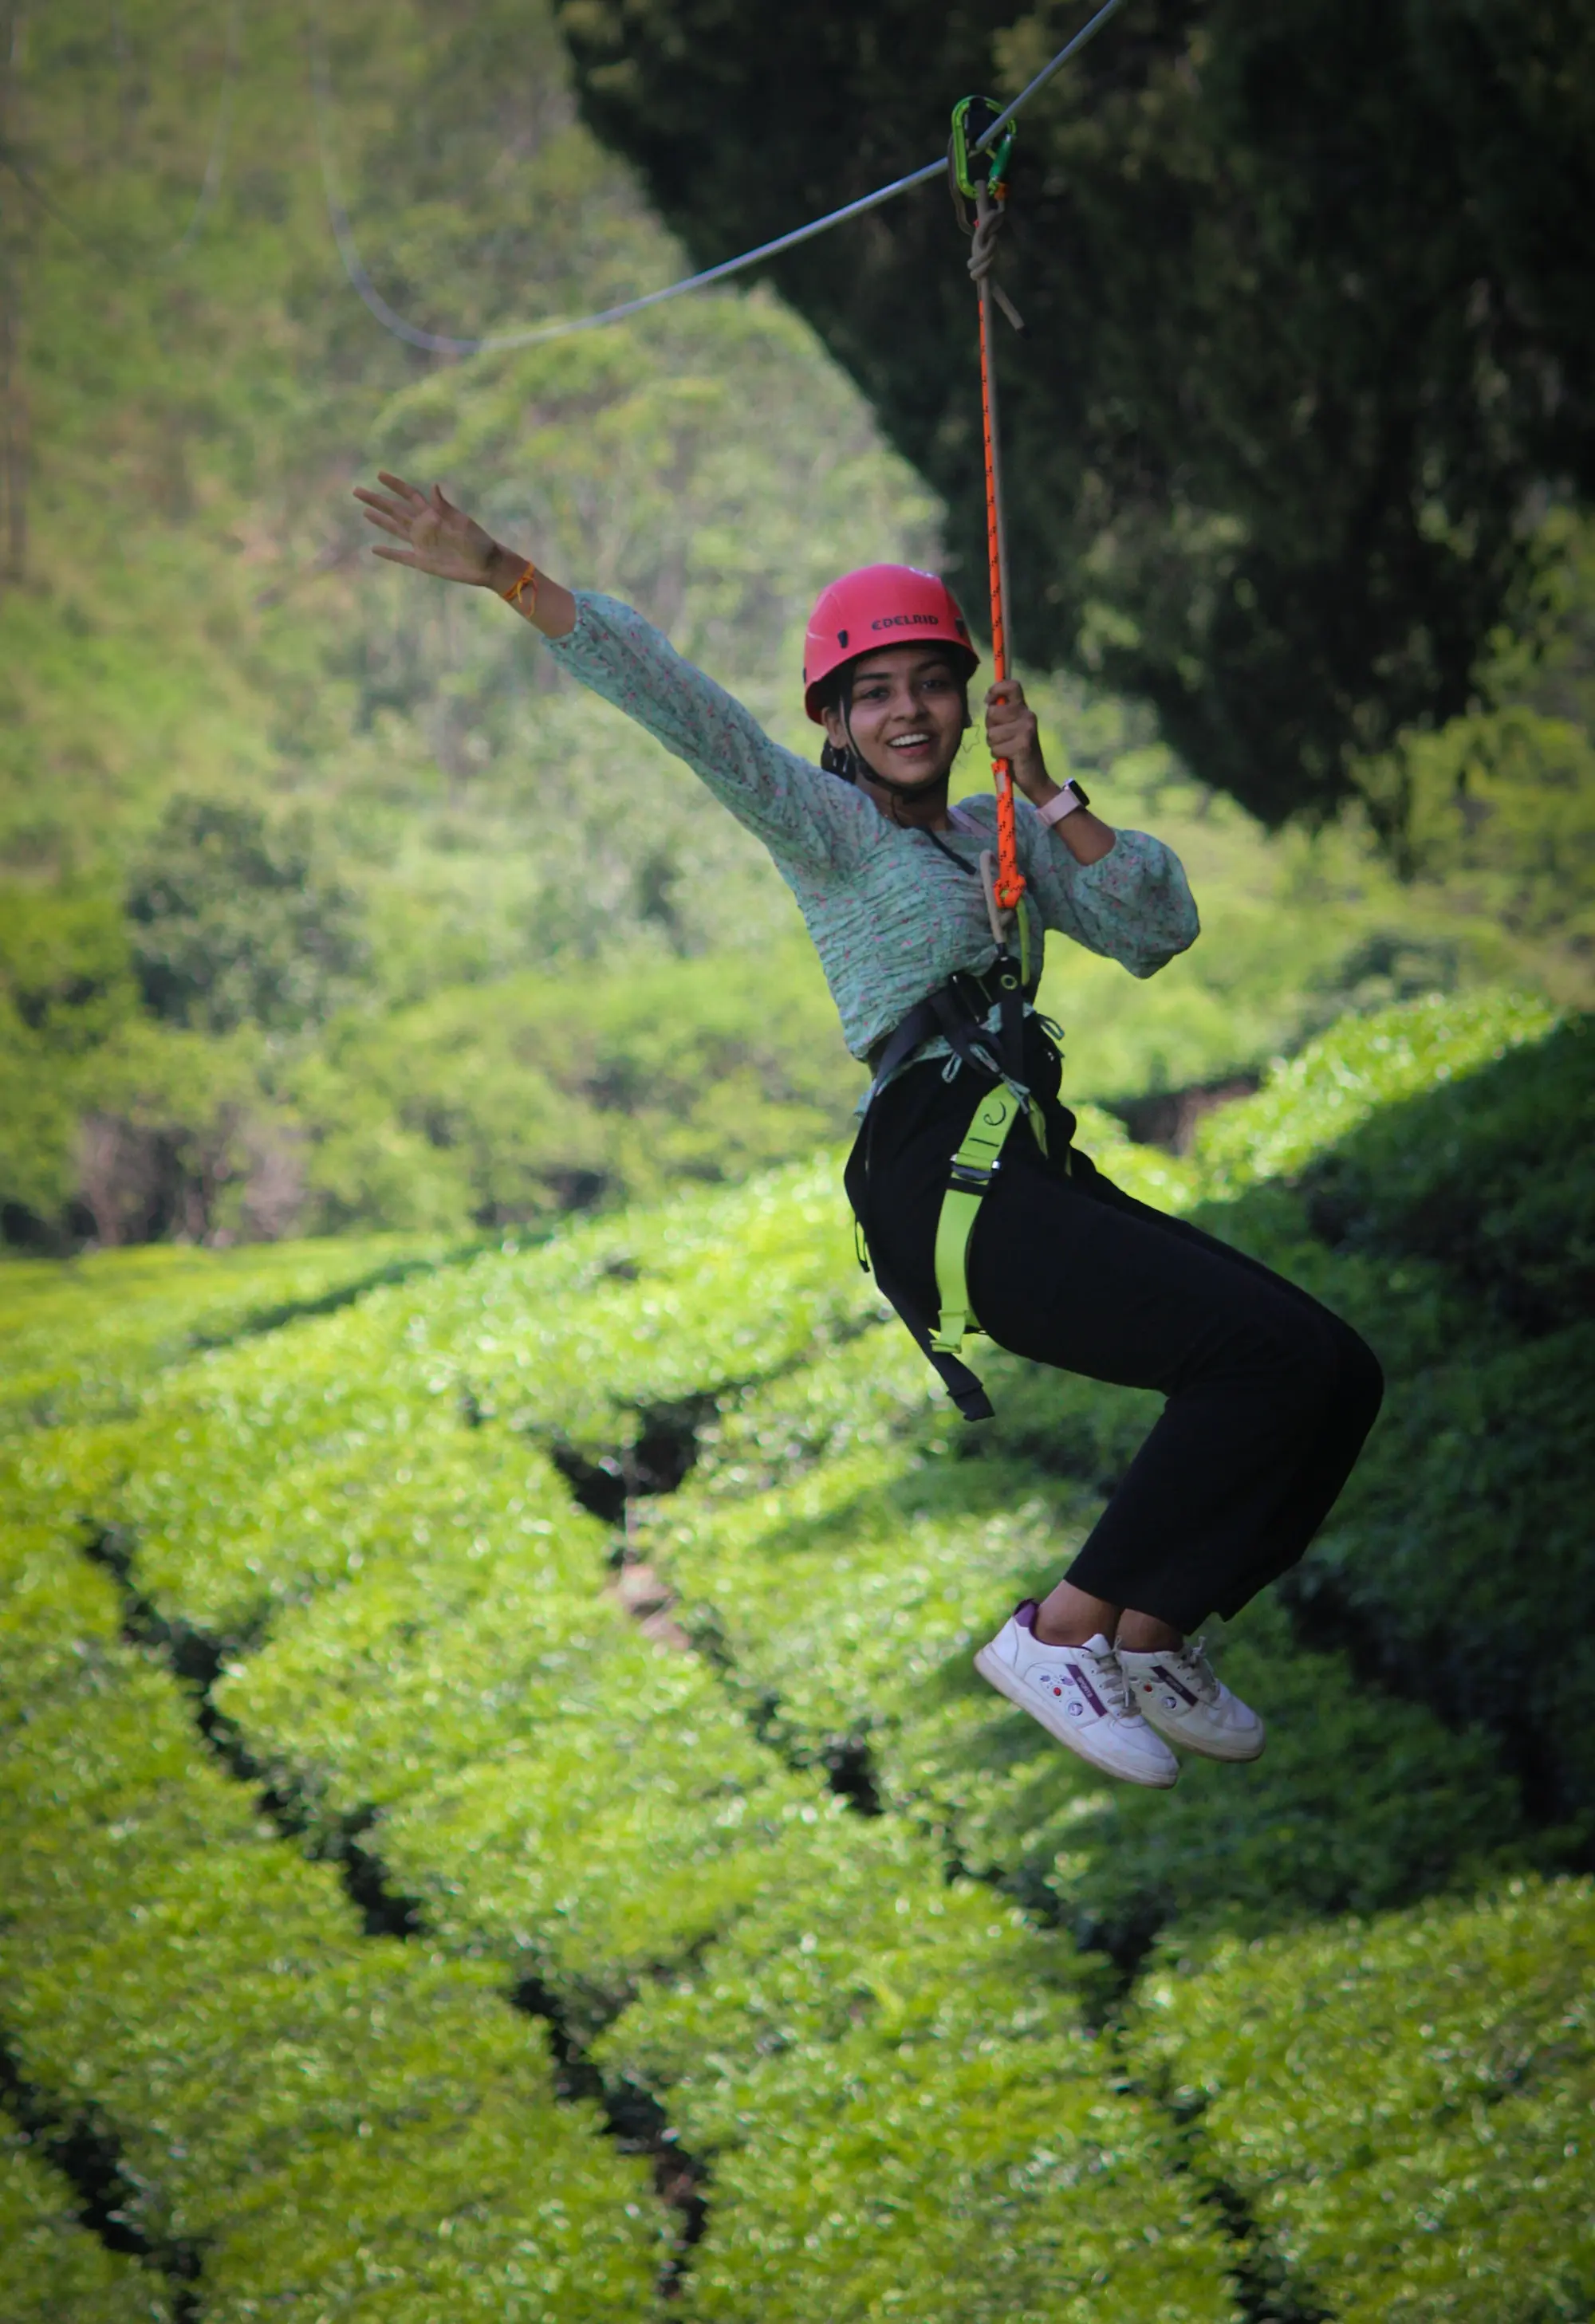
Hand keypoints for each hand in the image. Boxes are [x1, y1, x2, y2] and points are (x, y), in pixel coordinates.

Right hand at [354, 471, 500, 585]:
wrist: (486, 565)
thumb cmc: (478, 541)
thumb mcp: (462, 522)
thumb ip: (444, 507)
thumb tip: (433, 487)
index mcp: (433, 513)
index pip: (409, 495)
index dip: (394, 485)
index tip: (379, 474)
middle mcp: (424, 526)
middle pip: (395, 510)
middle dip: (377, 500)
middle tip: (357, 490)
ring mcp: (421, 544)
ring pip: (394, 529)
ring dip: (379, 520)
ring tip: (364, 511)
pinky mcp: (422, 562)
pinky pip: (401, 556)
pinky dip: (388, 553)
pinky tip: (374, 548)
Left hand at [984, 678, 1049, 797]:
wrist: (1034, 777)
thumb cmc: (1016, 751)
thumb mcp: (1009, 728)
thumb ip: (1001, 715)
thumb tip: (989, 703)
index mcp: (1023, 709)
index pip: (1012, 686)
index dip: (995, 690)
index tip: (989, 702)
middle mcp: (1027, 715)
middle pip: (992, 712)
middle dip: (990, 727)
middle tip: (1001, 738)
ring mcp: (1026, 730)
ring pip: (992, 733)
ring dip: (993, 745)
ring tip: (1006, 749)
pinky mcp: (1023, 745)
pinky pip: (996, 748)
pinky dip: (998, 755)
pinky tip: (1009, 758)